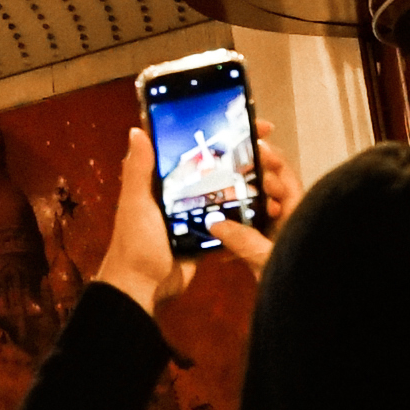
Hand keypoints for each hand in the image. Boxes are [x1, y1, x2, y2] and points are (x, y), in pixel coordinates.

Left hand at [93, 117, 293, 308]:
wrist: (144, 289)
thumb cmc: (135, 243)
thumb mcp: (136, 202)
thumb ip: (138, 170)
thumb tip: (137, 130)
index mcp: (158, 182)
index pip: (186, 149)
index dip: (208, 133)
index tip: (237, 120)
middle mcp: (177, 194)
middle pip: (210, 169)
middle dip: (236, 157)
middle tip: (266, 148)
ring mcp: (193, 215)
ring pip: (223, 193)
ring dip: (245, 184)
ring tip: (273, 174)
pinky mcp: (205, 236)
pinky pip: (227, 220)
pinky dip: (244, 213)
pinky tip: (268, 204)